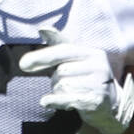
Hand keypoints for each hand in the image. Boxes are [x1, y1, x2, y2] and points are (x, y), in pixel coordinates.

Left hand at [18, 27, 133, 133]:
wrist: (110, 104)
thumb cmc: (87, 78)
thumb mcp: (76, 59)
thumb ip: (59, 44)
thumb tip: (42, 28)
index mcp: (93, 52)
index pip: (63, 51)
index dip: (42, 57)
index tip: (23, 64)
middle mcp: (98, 66)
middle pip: (61, 71)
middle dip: (56, 79)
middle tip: (63, 84)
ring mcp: (99, 83)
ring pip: (62, 86)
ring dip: (58, 91)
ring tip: (69, 93)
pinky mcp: (96, 100)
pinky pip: (67, 99)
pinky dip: (54, 100)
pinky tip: (46, 101)